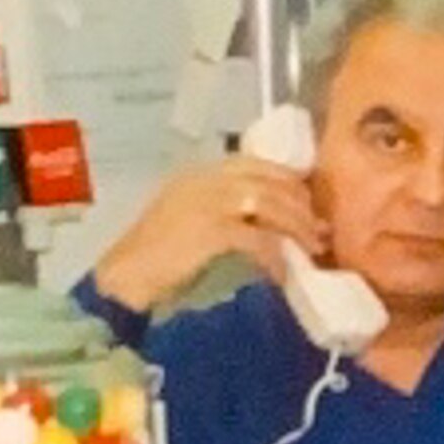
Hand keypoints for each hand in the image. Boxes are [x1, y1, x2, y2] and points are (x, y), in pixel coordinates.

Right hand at [89, 154, 326, 314]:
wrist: (123, 280)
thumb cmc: (154, 258)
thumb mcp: (188, 221)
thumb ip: (223, 212)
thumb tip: (268, 223)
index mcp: (199, 174)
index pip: (255, 163)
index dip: (288, 181)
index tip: (309, 202)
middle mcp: (204, 180)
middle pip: (268, 181)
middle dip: (301, 205)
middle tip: (320, 229)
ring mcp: (207, 202)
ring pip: (269, 203)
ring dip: (296, 227)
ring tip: (312, 248)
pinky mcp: (210, 230)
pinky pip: (257, 237)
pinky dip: (276, 254)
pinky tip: (285, 271)